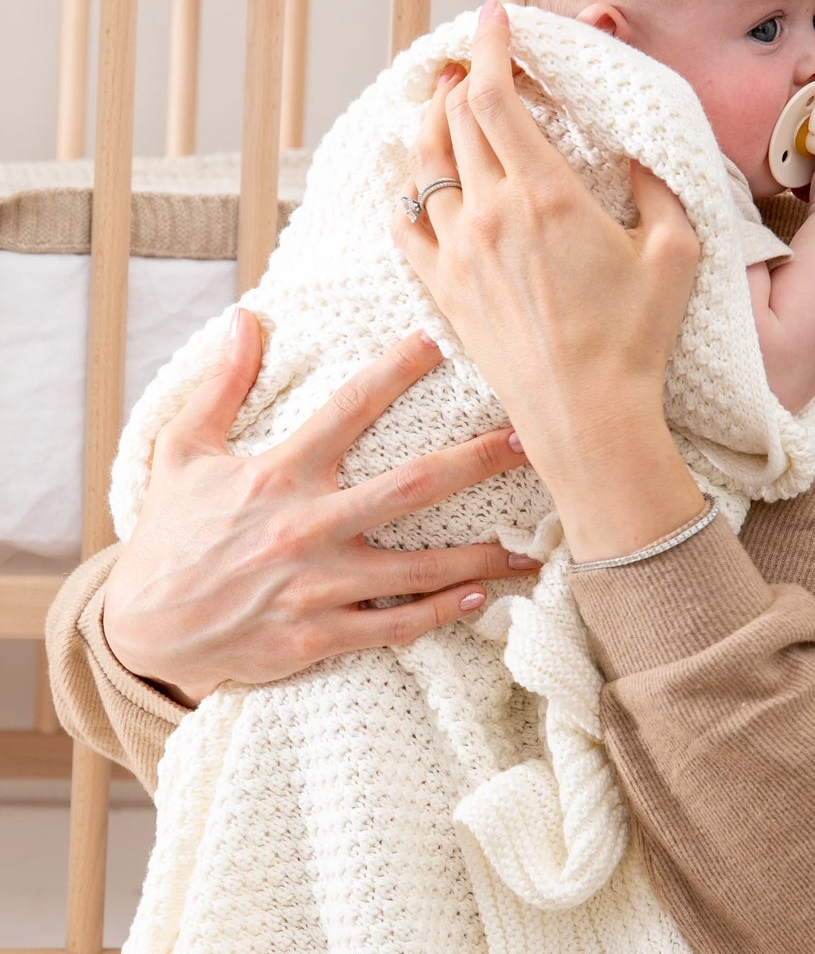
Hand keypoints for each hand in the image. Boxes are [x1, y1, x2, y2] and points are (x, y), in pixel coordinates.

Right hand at [102, 313, 535, 706]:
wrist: (142, 630)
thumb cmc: (170, 537)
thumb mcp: (184, 452)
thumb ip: (222, 384)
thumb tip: (248, 317)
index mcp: (278, 475)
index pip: (348, 409)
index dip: (394, 372)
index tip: (438, 343)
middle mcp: (306, 527)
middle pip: (411, 488)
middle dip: (477, 463)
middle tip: (532, 442)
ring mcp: (317, 586)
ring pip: (419, 568)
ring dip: (482, 554)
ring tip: (533, 547)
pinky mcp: (318, 636)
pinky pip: (395, 626)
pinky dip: (442, 613)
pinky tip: (483, 597)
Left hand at [394, 4, 700, 508]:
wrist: (586, 419)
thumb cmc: (637, 339)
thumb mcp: (675, 250)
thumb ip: (658, 185)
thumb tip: (638, 148)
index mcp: (545, 193)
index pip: (494, 94)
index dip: (489, 45)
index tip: (495, 16)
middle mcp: (489, 213)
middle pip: (453, 117)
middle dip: (460, 74)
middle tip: (474, 57)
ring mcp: (459, 252)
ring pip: (421, 162)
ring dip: (429, 120)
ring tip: (442, 101)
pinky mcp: (444, 289)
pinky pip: (405, 223)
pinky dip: (402, 187)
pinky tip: (408, 173)